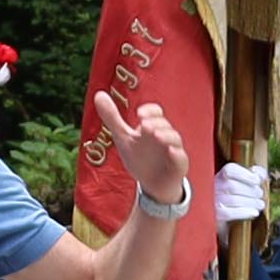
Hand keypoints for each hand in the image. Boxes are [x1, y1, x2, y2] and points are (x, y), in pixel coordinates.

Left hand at [85, 92, 194, 207]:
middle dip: (155, 123)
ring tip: (156, 134)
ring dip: (166, 135)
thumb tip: (98, 94)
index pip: (155, 112)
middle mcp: (164, 136)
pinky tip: (171, 152)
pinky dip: (177, 155)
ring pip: (174, 139)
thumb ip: (112, 118)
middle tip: (144, 124)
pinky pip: (181, 159)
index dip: (150, 111)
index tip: (139, 113)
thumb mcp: (123, 137)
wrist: (151, 186)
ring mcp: (173, 150)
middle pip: (164, 124)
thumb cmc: (140, 158)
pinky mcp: (178, 166)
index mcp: (152, 127)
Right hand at [208, 161, 269, 227]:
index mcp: (221, 175)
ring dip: (252, 202)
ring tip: (260, 204)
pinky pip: (230, 214)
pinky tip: (255, 212)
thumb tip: (256, 171)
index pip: (230, 170)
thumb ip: (254, 173)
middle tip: (259, 194)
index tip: (257, 181)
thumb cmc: (236, 195)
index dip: (246, 175)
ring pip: (234, 200)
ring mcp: (213, 202)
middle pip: (234, 186)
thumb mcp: (244, 182)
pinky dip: (245, 212)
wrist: (221, 215)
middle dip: (251, 191)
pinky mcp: (216, 215)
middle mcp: (214, 187)